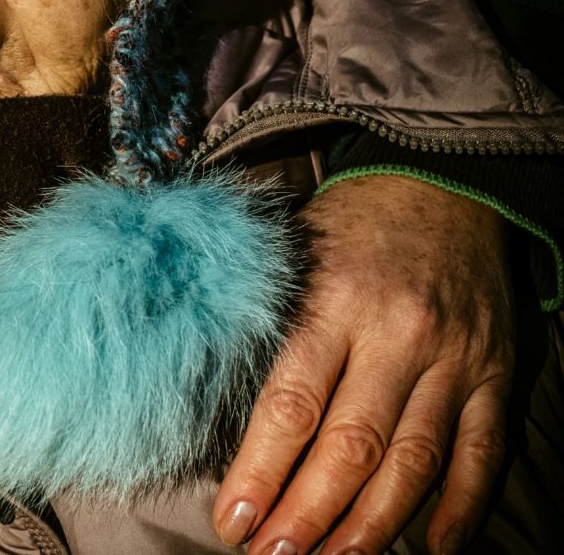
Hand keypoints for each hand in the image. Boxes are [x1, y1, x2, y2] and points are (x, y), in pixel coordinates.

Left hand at [212, 175, 514, 554]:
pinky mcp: (495, 372)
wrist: (438, 182)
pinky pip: (483, 451)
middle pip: (351, 447)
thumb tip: (205, 399)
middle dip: (308, 515)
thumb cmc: (344, 228)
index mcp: (332, 303)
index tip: (231, 523)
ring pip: (415, 461)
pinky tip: (431, 546)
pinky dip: (462, 505)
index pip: (290, 405)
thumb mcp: (290, 255)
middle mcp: (396, 335)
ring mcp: (453, 358)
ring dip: (373, 525)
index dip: (259, 473)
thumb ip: (262, 324)